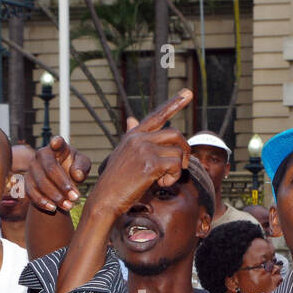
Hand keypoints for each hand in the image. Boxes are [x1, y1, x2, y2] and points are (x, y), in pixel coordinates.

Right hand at [25, 136, 92, 212]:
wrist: (61, 181)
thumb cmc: (74, 168)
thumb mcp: (83, 165)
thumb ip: (82, 167)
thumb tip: (76, 175)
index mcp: (57, 147)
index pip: (57, 142)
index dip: (56, 142)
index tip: (56, 143)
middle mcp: (41, 154)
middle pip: (50, 169)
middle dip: (63, 185)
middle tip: (76, 198)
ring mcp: (32, 168)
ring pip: (40, 183)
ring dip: (55, 196)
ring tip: (68, 206)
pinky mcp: (27, 182)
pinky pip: (32, 193)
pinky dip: (42, 202)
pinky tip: (53, 208)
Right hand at [83, 90, 193, 220]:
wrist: (104, 200)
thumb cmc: (115, 182)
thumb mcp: (123, 155)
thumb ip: (132, 138)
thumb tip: (131, 118)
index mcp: (133, 136)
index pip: (156, 116)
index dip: (174, 104)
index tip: (188, 92)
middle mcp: (138, 138)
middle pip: (175, 134)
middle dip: (185, 150)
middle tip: (184, 166)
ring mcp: (143, 149)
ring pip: (178, 152)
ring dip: (177, 170)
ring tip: (163, 180)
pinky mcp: (150, 163)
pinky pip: (176, 166)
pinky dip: (174, 178)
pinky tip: (160, 184)